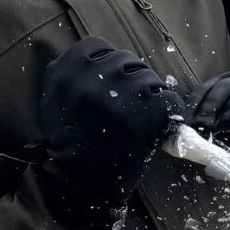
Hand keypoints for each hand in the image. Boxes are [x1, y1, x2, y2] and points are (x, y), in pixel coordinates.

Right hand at [37, 38, 176, 227]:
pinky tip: (155, 128)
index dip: (108, 64)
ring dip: (150, 98)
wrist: (81, 183)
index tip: (111, 83)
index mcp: (66, 68)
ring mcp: (122, 91)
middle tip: (127, 109)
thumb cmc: (71, 143)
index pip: (98, 47)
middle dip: (131, 81)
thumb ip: (75, 76)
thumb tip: (103, 60)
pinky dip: (168, 114)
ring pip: (150, 79)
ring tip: (138, 122)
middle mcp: (93, 75)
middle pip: (127, 60)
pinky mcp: (148, 110)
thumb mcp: (59, 100)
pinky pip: (170, 101)